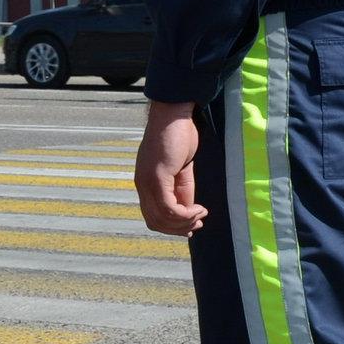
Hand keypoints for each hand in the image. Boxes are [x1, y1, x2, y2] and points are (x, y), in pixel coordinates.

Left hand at [135, 100, 206, 236]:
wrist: (173, 114)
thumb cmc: (178, 137)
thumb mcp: (181, 170)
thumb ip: (182, 191)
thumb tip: (188, 212)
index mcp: (145, 183)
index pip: (152, 216)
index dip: (171, 227)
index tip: (190, 227)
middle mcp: (142, 185)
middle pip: (155, 222)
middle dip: (178, 228)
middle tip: (198, 224)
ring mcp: (147, 182)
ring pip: (162, 217)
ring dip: (184, 222)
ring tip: (201, 215)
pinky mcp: (156, 176)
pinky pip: (169, 207)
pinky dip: (185, 214)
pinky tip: (199, 209)